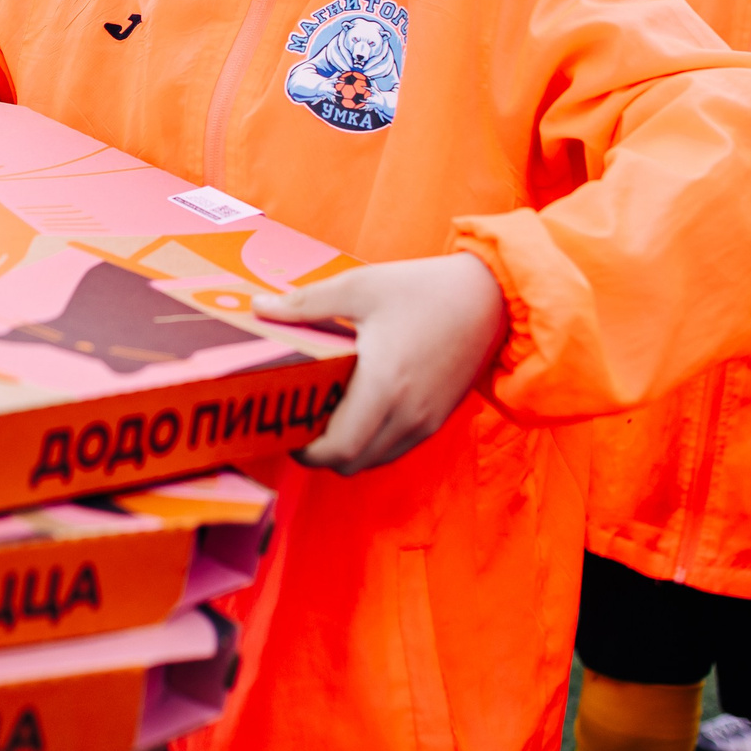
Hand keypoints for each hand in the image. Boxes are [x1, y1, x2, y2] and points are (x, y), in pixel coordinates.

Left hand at [253, 252, 505, 473]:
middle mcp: (407, 414)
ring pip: (374, 460)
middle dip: (319, 453)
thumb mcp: (360, 287)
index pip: (338, 449)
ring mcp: (425, 422)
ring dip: (347, 449)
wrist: (491, 297)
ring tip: (326, 415)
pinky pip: (394, 448)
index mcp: (384, 386)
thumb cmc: (424, 288)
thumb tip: (260, 308)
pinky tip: (358, 410)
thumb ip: (307, 304)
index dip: (305, 451)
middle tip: (299, 421)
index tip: (285, 429)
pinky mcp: (437, 420)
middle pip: (351, 463)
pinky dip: (371, 443)